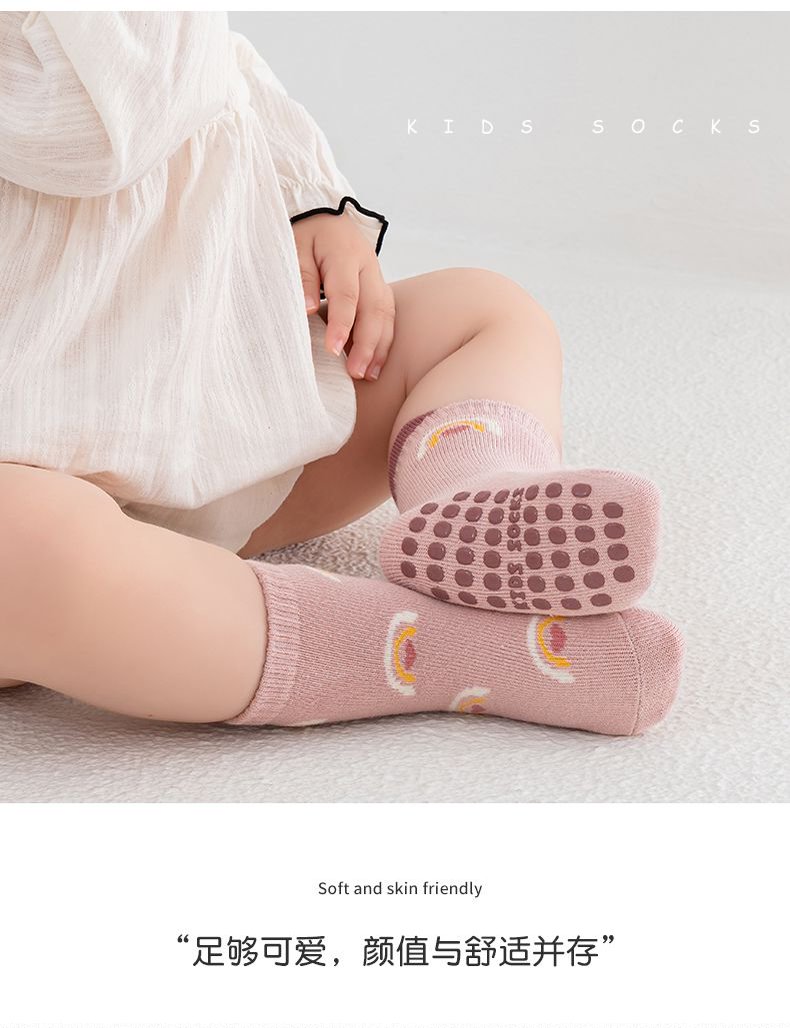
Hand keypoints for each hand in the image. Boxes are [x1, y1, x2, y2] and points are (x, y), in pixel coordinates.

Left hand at [292, 212, 394, 380]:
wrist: (323, 213)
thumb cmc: (305, 232)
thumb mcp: (294, 247)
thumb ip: (302, 276)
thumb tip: (308, 309)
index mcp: (344, 254)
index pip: (346, 294)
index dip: (342, 324)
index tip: (334, 350)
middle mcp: (367, 266)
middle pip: (374, 308)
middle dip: (367, 344)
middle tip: (355, 373)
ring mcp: (377, 276)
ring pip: (386, 314)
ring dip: (379, 346)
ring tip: (368, 374)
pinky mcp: (379, 285)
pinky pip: (387, 315)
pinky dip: (383, 340)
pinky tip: (375, 362)